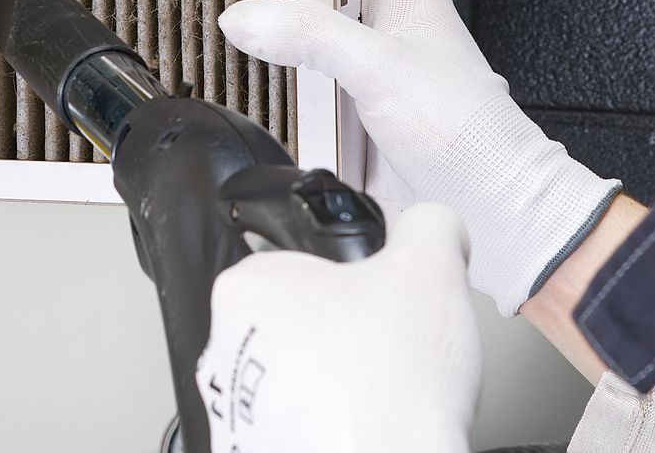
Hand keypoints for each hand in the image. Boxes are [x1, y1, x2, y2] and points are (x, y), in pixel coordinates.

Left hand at [198, 203, 480, 452]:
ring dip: (333, 386)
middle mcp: (223, 351)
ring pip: (296, 382)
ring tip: (380, 395)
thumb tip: (432, 226)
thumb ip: (429, 224)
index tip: (379, 300)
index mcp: (247, 289)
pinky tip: (368, 429)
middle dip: (342, 334)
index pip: (302, 265)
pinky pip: (300, 430)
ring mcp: (235, 413)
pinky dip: (331, 430)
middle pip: (297, 325)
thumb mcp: (430, 263)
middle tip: (387, 349)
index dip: (353, 280)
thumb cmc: (388, 384)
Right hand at [221, 0, 619, 315]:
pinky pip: (295, 66)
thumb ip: (313, 35)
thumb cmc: (469, 133)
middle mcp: (381, 11)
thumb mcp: (383, 67)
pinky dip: (266, 59)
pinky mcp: (343, 101)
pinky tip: (235, 58)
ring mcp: (360, 55)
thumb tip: (245, 14)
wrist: (489, 211)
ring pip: (302, 8)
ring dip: (267, 2)